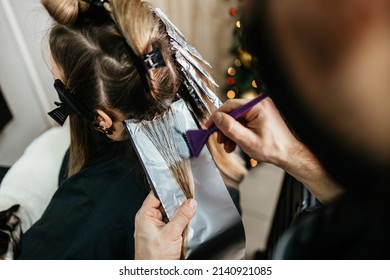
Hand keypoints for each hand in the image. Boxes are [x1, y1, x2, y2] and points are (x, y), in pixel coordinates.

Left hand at [134, 192, 196, 259]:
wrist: (155, 274)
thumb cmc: (154, 258)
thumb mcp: (171, 234)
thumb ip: (182, 216)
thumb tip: (190, 203)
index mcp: (145, 216)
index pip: (155, 195)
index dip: (167, 189)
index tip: (179, 186)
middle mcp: (148, 220)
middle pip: (164, 204)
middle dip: (176, 203)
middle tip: (187, 201)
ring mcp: (155, 227)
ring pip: (169, 214)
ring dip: (179, 214)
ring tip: (187, 213)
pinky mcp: (162, 234)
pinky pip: (171, 223)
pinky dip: (179, 222)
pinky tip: (185, 223)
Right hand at [208, 97, 342, 202]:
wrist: (289, 155)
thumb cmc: (273, 148)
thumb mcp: (247, 140)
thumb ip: (230, 128)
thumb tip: (216, 118)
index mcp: (257, 106)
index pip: (230, 105)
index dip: (216, 117)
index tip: (208, 127)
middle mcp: (259, 104)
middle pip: (232, 112)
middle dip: (224, 127)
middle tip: (219, 140)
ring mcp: (261, 110)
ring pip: (237, 118)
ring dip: (230, 132)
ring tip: (227, 146)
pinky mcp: (261, 116)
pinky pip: (244, 121)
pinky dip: (237, 132)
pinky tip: (234, 143)